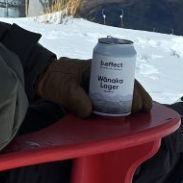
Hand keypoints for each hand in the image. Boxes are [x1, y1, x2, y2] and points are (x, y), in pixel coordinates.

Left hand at [35, 57, 152, 117]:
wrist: (39, 79)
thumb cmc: (53, 78)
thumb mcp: (65, 88)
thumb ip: (76, 99)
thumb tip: (90, 112)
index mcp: (97, 68)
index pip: (122, 75)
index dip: (134, 88)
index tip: (140, 101)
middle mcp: (100, 76)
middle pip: (124, 84)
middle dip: (136, 96)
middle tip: (143, 110)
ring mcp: (95, 85)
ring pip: (118, 92)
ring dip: (128, 102)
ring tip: (138, 113)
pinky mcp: (90, 96)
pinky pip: (107, 100)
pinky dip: (117, 107)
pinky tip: (123, 115)